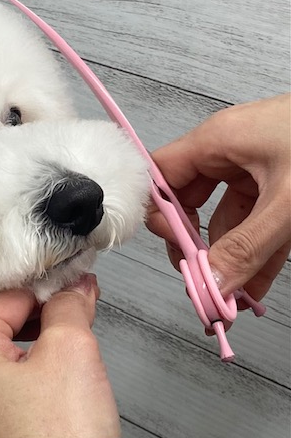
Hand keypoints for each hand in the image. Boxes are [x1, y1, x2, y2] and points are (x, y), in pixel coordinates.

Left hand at [0, 274, 119, 437]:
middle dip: (32, 328)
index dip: (47, 293)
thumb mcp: (72, 356)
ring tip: (50, 376)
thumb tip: (72, 288)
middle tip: (71, 332)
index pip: (6, 296)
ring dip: (15, 357)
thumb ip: (68, 307)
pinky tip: (27, 401)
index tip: (74, 292)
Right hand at [147, 94, 290, 302]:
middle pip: (189, 198)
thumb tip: (212, 284)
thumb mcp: (290, 204)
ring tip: (231, 297)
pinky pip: (255, 220)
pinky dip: (254, 251)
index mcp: (217, 140)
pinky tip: (254, 285)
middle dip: (194, 242)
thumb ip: (248, 247)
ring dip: (227, 255)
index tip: (174, 250)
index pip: (162, 173)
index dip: (159, 211)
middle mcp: (229, 150)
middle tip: (202, 280)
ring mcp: (255, 166)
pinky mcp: (279, 182)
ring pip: (224, 215)